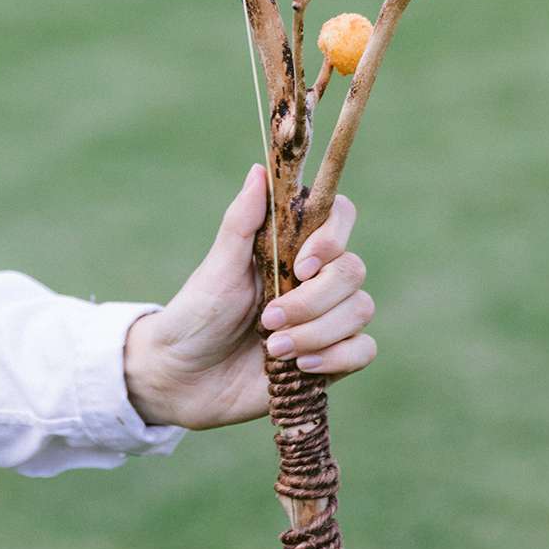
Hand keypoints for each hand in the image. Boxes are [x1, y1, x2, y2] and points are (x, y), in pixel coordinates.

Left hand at [123, 163, 375, 429]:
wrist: (184, 379)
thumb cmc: (198, 314)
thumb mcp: (217, 269)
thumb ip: (242, 222)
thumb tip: (259, 169)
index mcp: (292, 245)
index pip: (340, 216)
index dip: (333, 236)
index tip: (302, 264)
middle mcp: (316, 277)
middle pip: (353, 270)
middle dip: (313, 300)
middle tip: (267, 319)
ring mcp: (326, 317)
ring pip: (360, 310)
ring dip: (317, 332)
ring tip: (273, 348)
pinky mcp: (331, 357)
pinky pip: (364, 350)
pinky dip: (337, 357)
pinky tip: (302, 367)